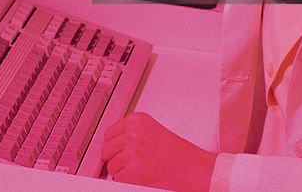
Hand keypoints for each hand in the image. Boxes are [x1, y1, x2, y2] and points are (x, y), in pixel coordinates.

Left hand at [102, 112, 217, 190]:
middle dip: (115, 158)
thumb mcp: (153, 131)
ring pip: (111, 166)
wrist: (194, 168)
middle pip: (106, 149)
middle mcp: (133, 133)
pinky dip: (126, 182)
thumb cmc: (180, 153)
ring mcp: (133, 151)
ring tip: (139, 170)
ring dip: (121, 171)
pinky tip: (140, 178)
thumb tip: (115, 143)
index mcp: (138, 120)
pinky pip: (118, 179)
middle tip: (127, 163)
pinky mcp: (133, 170)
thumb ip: (133, 133)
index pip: (109, 133)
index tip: (116, 151)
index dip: (113, 145)